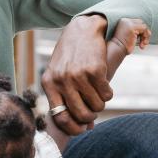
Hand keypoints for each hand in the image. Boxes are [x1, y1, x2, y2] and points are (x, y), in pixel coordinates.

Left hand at [41, 14, 112, 135]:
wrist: (82, 29)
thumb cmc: (70, 56)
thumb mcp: (60, 75)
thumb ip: (68, 99)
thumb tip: (86, 128)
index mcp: (48, 83)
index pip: (59, 118)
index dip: (73, 128)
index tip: (82, 128)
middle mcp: (61, 80)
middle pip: (81, 115)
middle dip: (90, 116)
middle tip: (93, 109)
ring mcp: (77, 75)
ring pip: (96, 106)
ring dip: (101, 104)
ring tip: (98, 95)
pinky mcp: (94, 70)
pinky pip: (106, 95)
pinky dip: (108, 94)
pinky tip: (105, 86)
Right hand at [104, 17, 150, 78]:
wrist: (116, 51)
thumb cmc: (121, 47)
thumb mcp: (129, 37)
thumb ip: (135, 32)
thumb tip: (147, 31)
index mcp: (123, 21)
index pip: (136, 22)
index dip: (141, 31)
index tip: (140, 41)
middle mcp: (125, 20)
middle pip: (141, 22)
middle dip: (144, 33)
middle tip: (144, 43)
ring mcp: (128, 23)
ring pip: (144, 26)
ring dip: (145, 36)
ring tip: (143, 44)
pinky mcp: (132, 28)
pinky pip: (144, 29)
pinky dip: (145, 37)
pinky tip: (142, 44)